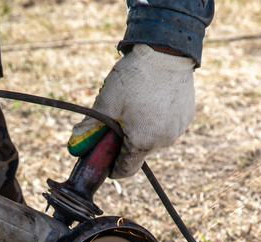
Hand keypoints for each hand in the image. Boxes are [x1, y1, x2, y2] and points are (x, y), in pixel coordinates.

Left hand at [68, 44, 195, 178]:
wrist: (166, 52)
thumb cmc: (134, 79)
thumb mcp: (106, 103)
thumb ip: (90, 129)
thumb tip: (74, 145)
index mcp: (143, 143)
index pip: (125, 170)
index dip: (112, 168)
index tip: (105, 160)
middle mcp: (163, 141)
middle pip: (139, 152)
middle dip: (126, 142)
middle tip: (118, 121)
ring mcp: (177, 129)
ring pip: (154, 138)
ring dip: (143, 129)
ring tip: (136, 104)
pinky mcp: (186, 117)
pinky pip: (167, 125)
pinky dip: (158, 118)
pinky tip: (152, 99)